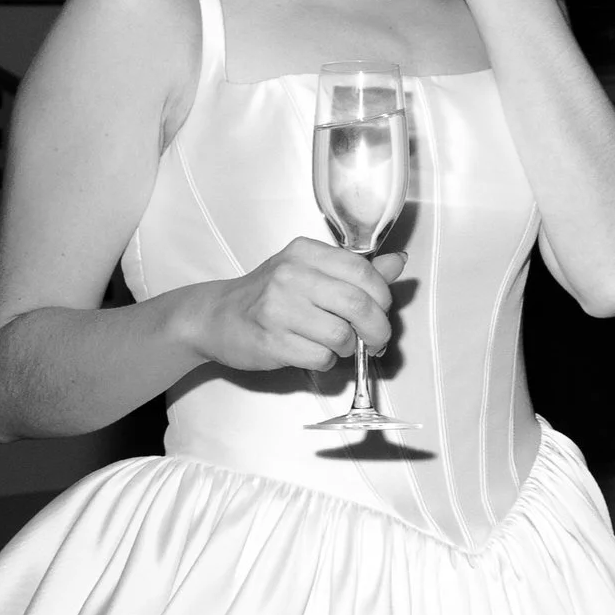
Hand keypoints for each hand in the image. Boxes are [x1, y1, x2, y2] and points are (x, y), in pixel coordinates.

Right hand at [180, 240, 399, 378]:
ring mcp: (279, 308)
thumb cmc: (268, 296)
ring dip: (349, 348)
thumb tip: (397, 263)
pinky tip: (313, 352)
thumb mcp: (310, 272)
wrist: (216, 316)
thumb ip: (355, 271)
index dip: (383, 297)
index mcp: (306, 252)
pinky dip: (327, 361)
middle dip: (378, 329)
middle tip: (377, 340)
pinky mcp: (272, 340)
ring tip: (337, 345)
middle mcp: (291, 275)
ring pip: (342, 335)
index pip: (363, 272)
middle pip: (359, 305)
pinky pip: (321, 358)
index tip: (382, 310)